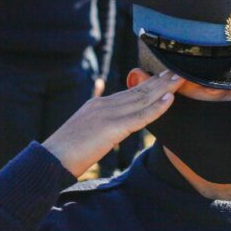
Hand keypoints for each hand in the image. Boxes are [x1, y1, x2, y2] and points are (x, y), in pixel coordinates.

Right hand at [42, 70, 182, 176]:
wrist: (49, 161)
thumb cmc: (65, 153)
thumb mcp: (84, 133)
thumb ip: (99, 126)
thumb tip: (110, 128)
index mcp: (98, 105)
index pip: (130, 92)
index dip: (150, 84)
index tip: (165, 76)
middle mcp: (104, 105)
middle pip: (139, 90)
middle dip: (161, 81)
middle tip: (180, 70)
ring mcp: (107, 114)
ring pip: (142, 99)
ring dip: (164, 88)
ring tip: (181, 78)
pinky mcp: (111, 128)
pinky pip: (140, 116)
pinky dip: (157, 107)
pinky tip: (170, 99)